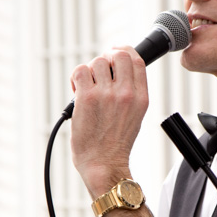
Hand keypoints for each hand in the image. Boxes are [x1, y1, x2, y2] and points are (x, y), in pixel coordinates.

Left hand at [69, 46, 148, 197]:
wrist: (104, 164)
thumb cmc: (115, 144)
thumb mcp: (135, 116)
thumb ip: (130, 93)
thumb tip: (116, 70)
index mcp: (141, 97)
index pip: (136, 60)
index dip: (123, 51)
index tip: (114, 54)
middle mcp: (126, 93)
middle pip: (118, 54)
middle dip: (106, 58)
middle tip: (98, 72)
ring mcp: (106, 94)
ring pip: (97, 62)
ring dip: (89, 72)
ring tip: (86, 88)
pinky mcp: (87, 98)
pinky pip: (80, 71)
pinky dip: (76, 77)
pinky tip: (77, 90)